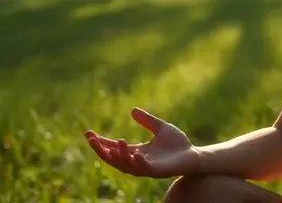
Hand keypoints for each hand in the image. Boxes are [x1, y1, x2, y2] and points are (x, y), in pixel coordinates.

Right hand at [85, 107, 199, 178]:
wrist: (193, 155)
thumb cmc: (178, 144)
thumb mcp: (161, 128)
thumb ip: (147, 121)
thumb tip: (132, 110)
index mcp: (136, 151)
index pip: (113, 148)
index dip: (100, 142)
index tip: (88, 133)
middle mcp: (137, 161)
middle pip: (113, 159)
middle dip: (101, 150)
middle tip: (92, 140)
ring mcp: (146, 167)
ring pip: (125, 165)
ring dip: (120, 155)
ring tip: (118, 141)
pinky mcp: (156, 171)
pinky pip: (143, 168)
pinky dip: (137, 162)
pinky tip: (134, 153)